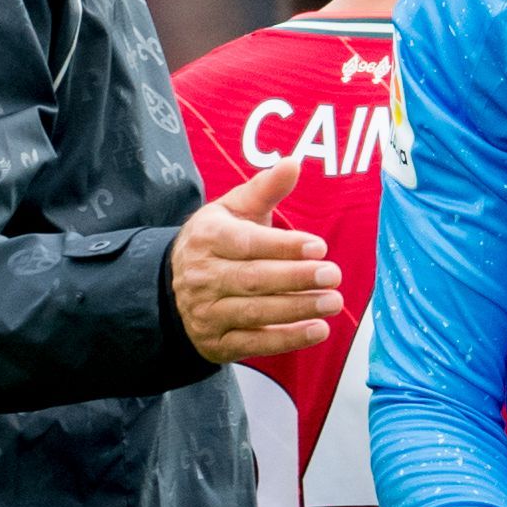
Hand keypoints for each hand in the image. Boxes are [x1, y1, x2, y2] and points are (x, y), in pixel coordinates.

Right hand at [174, 162, 342, 364]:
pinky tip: (317, 330)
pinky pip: (253, 343)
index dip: (284, 246)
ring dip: (297, 309)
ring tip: (332, 302)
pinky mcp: (216, 342)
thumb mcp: (233, 209)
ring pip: (255, 312)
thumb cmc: (217, 242)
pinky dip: (287, 339)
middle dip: (296, 278)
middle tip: (333, 275)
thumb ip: (265, 189)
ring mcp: (207, 312)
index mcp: (208, 237)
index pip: (247, 243)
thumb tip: (293, 163)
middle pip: (253, 279)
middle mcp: (203, 276)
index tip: (319, 246)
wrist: (173, 286)